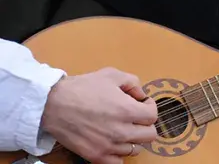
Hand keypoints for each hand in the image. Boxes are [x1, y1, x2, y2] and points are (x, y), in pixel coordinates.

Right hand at [41, 67, 158, 163]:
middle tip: (134, 118)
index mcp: (128, 110)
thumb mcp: (111, 75)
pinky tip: (113, 143)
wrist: (52, 104)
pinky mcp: (95, 156)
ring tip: (121, 129)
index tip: (141, 104)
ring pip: (135, 149)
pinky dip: (119, 155)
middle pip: (150, 135)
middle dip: (145, 124)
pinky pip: (118, 162)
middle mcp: (121, 131)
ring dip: (132, 139)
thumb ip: (133, 82)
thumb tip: (141, 95)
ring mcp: (109, 146)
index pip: (153, 116)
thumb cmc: (82, 88)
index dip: (149, 107)